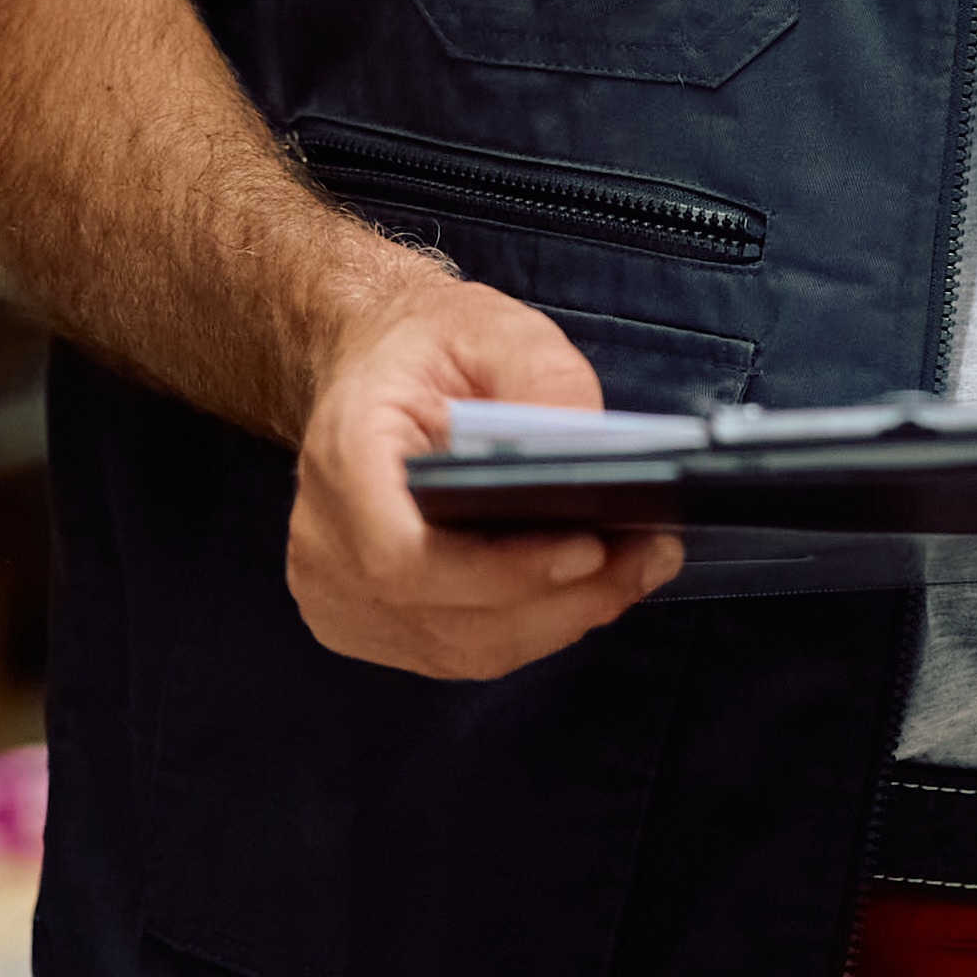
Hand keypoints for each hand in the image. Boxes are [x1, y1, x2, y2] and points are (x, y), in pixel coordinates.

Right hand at [284, 278, 682, 677]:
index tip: (588, 548)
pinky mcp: (366, 623)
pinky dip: (531, 626)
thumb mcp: (490, 326)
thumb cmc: (428, 347)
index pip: (401, 557)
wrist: (373, 371)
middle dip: (564, 599)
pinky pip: (458, 650)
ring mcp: (338, 596)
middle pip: (447, 618)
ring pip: (463, 648)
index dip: (497, 572)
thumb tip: (592, 446)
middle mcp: (324, 544)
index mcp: (343, 459)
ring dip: (561, 619)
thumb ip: (543, 376)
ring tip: (638, 568)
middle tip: (652, 556)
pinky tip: (587, 587)